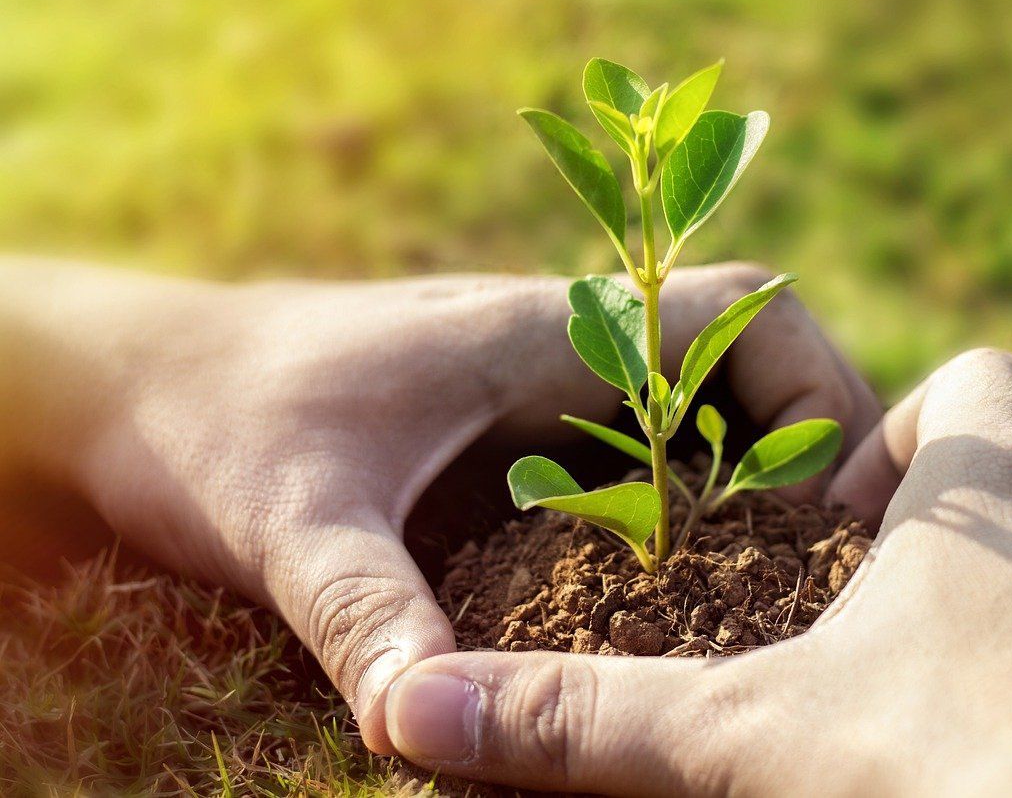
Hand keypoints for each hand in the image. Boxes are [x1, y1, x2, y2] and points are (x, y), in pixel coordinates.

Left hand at [0, 258, 879, 754]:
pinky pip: (639, 471)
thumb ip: (367, 613)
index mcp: (546, 334)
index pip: (742, 316)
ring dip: (750, 500)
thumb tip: (428, 729)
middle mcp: (564, 358)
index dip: (822, 393)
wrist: (142, 384)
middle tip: (827, 583)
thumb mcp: (293, 520)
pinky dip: (685, 524)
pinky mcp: (517, 449)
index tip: (837, 507)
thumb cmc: (216, 419)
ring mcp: (544, 403)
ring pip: (701, 428)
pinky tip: (671, 613)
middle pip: (748, 377)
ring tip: (772, 608)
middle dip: (809, 464)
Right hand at [385, 348, 1011, 794]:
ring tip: (979, 650)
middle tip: (912, 581)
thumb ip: (587, 722)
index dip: (905, 437)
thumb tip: (411, 709)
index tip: (854, 530)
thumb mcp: (752, 744)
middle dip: (989, 477)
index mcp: (996, 485)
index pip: (971, 382)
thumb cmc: (952, 786)